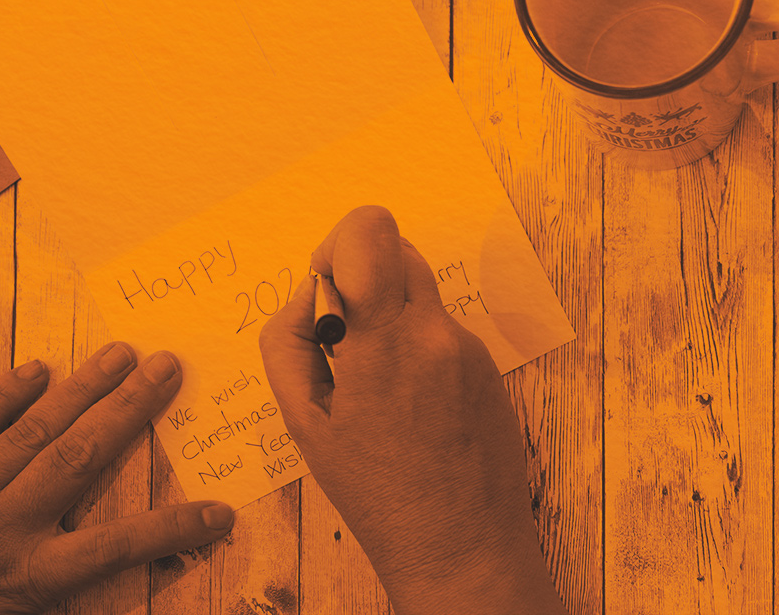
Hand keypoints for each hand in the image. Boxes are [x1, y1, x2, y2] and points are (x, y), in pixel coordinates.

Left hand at [0, 343, 234, 614]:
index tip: (220, 511)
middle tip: (167, 366)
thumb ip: (51, 601)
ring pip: (32, 435)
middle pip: (78, 459)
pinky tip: (34, 370)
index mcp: (27, 577)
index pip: (115, 549)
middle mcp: (4, 529)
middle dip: (128, 410)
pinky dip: (0, 400)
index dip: (172, 528)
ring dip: (80, 392)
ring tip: (119, 354)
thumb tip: (102, 584)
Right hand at [259, 205, 566, 614]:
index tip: (328, 283)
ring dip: (389, 313)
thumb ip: (290, 342)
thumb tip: (308, 295)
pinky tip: (410, 404)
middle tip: (345, 337)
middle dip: (360, 277)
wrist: (462, 547)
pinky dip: (416, 345)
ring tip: (376, 381)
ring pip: (419, 290)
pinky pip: (441, 328)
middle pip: (397, 248)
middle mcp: (435, 333)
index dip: (338, 242)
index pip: (371, 232)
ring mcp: (469, 348)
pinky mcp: (488, 365)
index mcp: (386, 343)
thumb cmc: (379, 496)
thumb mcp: (306, 423)